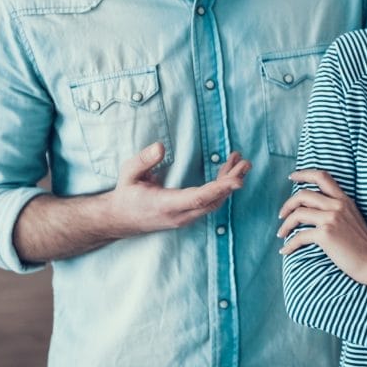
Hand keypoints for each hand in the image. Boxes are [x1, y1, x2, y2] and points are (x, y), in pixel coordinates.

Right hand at [108, 143, 250, 234]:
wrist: (120, 219)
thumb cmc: (126, 194)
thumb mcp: (129, 173)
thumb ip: (144, 160)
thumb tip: (161, 147)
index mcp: (166, 204)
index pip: (198, 198)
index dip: (219, 189)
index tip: (237, 180)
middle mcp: (179, 215)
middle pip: (213, 201)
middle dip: (232, 182)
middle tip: (246, 163)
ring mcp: (185, 217)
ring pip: (214, 202)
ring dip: (229, 184)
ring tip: (241, 163)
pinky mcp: (188, 215)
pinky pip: (209, 203)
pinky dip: (221, 188)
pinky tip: (227, 173)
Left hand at [277, 169, 366, 285]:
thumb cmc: (362, 245)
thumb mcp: (352, 218)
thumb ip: (337, 210)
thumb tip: (314, 210)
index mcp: (344, 200)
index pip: (322, 176)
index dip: (304, 174)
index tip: (292, 178)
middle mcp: (337, 205)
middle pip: (303, 194)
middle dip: (288, 204)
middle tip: (282, 215)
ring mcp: (331, 218)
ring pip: (298, 214)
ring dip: (285, 224)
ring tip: (281, 234)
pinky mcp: (326, 234)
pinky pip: (299, 236)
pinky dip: (289, 244)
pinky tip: (285, 251)